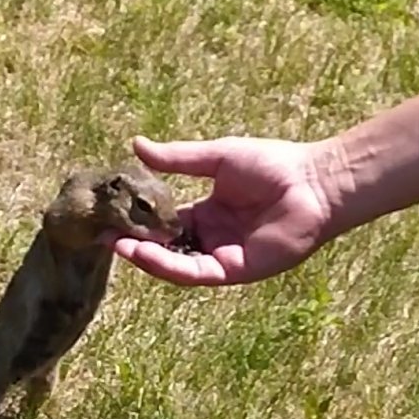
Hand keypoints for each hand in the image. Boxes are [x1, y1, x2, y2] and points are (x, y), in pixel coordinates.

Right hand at [110, 134, 339, 285]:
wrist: (314, 183)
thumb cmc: (273, 165)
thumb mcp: (216, 158)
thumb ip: (177, 159)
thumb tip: (137, 146)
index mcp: (208, 212)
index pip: (166, 223)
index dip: (139, 221)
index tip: (110, 215)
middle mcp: (213, 238)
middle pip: (167, 247)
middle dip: (136, 244)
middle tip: (104, 235)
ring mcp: (224, 256)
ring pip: (177, 264)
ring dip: (148, 258)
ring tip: (120, 246)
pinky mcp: (236, 270)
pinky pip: (197, 272)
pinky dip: (170, 266)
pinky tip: (148, 254)